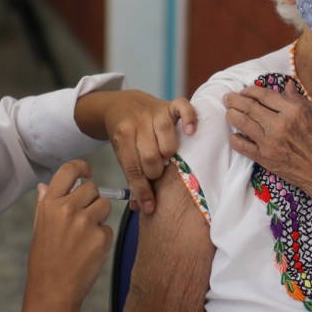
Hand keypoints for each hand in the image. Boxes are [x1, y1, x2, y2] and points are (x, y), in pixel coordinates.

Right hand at [21, 160, 111, 311]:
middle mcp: (68, 208)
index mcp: (51, 204)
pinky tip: (89, 251)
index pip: (69, 170)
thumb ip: (45, 203)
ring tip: (85, 235)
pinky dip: (102, 238)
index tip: (88, 172)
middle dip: (91, 199)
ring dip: (99, 216)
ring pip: (104, 206)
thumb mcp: (39, 228)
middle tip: (83, 217)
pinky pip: (108, 228)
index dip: (82, 167)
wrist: (53, 290)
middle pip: (92, 188)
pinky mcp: (101, 238)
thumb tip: (45, 185)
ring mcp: (86, 223)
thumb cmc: (44, 260)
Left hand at [75, 90, 196, 213]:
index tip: (150, 206)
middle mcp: (137, 122)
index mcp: (122, 136)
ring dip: (168, 151)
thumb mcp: (121, 154)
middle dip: (155, 171)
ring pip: (165, 132)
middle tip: (156, 173)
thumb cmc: (125, 136)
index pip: (133, 167)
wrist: (121, 105)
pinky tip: (190, 132)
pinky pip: (182, 107)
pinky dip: (189, 119)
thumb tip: (140, 207)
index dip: (142, 190)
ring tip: (166, 158)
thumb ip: (131, 177)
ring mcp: (154, 111)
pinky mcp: (168, 104)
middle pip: (150, 154)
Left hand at [223, 80, 311, 199]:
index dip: (250, 90)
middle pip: (248, 106)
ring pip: (241, 123)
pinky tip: (235, 134)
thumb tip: (286, 86)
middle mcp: (279, 125)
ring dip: (231, 114)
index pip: (263, 95)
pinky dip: (234, 138)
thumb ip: (300, 100)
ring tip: (228, 111)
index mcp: (294, 111)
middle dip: (234, 99)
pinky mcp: (265, 159)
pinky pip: (241, 146)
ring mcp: (270, 143)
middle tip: (228, 97)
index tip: (245, 90)